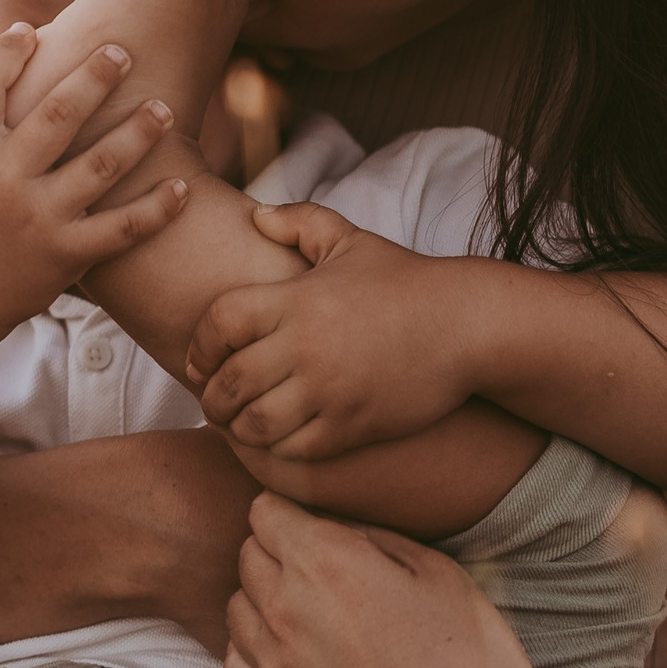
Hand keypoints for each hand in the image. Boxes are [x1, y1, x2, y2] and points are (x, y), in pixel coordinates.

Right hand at [0, 23, 187, 358]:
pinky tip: (181, 188)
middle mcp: (2, 178)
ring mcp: (37, 218)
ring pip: (102, 163)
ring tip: (163, 107)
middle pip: (60, 111)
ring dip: (138, 130)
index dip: (8, 51)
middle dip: (95, 75)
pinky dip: (155, 209)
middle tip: (121, 49)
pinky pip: (121, 228)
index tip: (30, 32)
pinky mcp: (64, 256)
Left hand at [183, 202, 492, 457]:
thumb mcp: (351, 239)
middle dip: (211, 396)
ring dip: (237, 427)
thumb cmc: (406, 281)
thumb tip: (256, 218)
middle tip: (211, 401)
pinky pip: (294, 449)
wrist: (467, 326)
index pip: (220, 323)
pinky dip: (274, 450)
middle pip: (230, 379)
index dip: (199, 345)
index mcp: (297, 299)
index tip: (199, 360)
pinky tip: (273, 440)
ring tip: (236, 423)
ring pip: (256, 422)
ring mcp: (330, 390)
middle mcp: (307, 345)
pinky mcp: (353, 426)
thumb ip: (299, 221)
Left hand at [225, 493, 584, 667]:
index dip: (289, 511)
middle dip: (277, 551)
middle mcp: (286, 607)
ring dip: (263, 599)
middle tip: (320, 567)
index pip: (263, 510)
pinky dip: (255, 648)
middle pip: (248, 555)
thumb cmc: (466, 651)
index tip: (312, 523)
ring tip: (308, 610)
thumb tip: (329, 524)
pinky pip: (236, 661)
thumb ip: (365, 534)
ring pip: (237, 607)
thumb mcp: (430, 566)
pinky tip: (291, 649)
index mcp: (322, 561)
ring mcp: (276, 663)